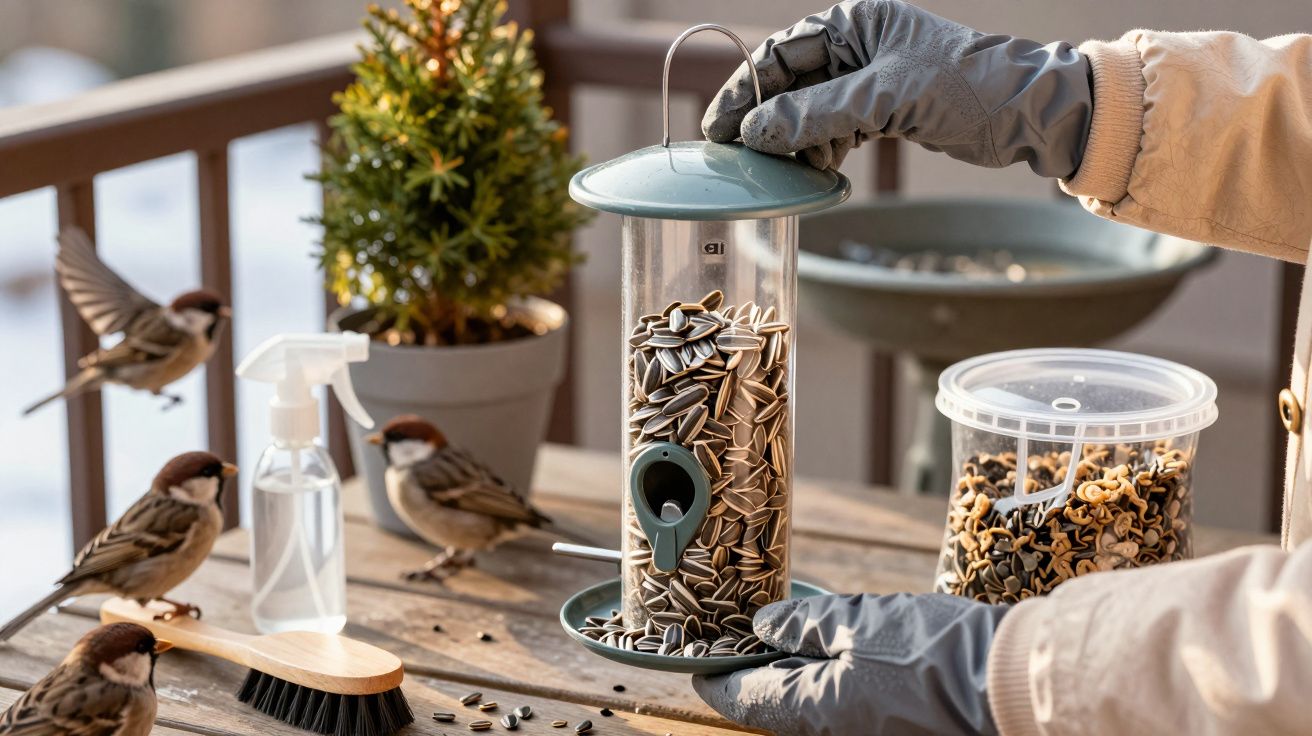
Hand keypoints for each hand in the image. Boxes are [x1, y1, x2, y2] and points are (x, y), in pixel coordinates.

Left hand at [693, 592, 1006, 735]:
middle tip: (745, 637)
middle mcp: (835, 735)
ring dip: (797, 673)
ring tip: (790, 636)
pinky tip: (839, 648)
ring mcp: (866, 734)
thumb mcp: (859, 620)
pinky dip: (832, 678)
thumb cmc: (934, 650)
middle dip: (759, 672)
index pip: (746, 701)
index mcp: (816, 712)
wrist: (1012, 683)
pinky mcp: (894, 727)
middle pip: (778, 705)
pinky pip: (846, 705)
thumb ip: (804, 624)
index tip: (697, 664)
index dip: (717, 680)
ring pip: (813, 706)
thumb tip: (763, 626)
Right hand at [702, 0, 1090, 175]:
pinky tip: (812, 176)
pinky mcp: (882, 111)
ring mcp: (868, 79)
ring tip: (778, 174)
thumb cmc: (964, 87)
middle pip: (790, 85)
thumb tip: (755, 133)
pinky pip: (834, 131)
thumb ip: (816, 114)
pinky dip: (820, 153)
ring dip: (793, 144)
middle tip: (735, 157)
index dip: (746, 90)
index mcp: (854, 23)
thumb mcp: (884, 98)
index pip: (781, 53)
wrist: (1025, 111)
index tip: (719, 128)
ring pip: (810, 113)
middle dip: (765, 122)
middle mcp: (857, 46)